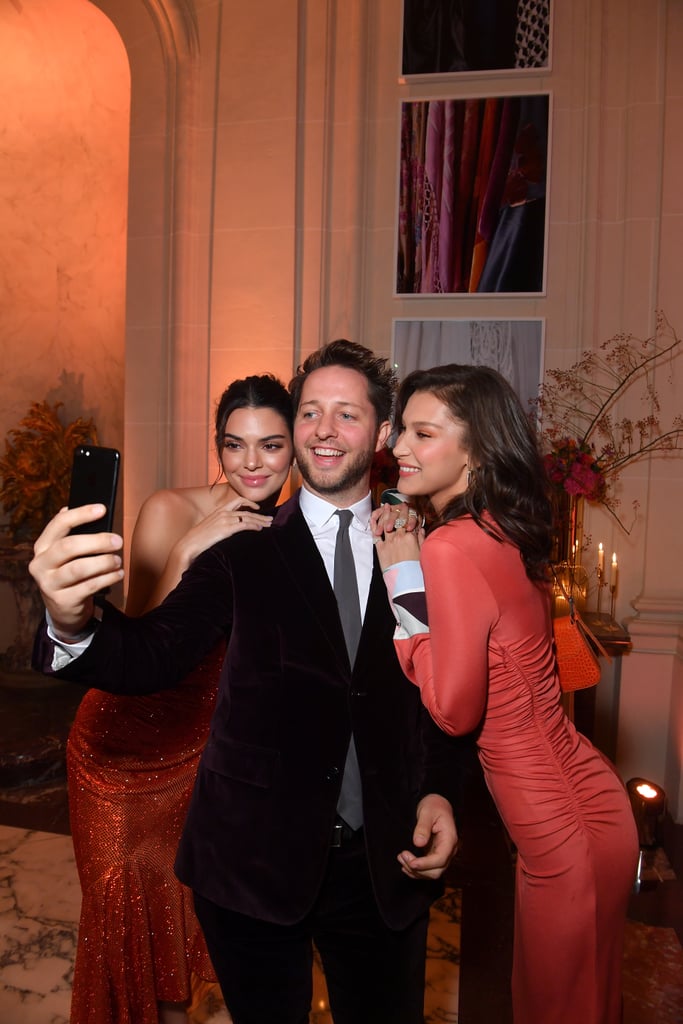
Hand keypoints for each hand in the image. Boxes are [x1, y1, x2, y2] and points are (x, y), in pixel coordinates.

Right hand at [28, 505, 123, 639]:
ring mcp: (49, 584)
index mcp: (42, 547)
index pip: (58, 524)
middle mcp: (40, 564)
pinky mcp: (63, 601)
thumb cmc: (69, 574)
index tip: (102, 509)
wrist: (63, 610)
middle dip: (97, 541)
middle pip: (69, 546)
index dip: (81, 514)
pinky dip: (107, 578)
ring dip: (103, 562)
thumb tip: (96, 510)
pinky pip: (89, 586)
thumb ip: (74, 535)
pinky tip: (118, 574)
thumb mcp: (66, 555)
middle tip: (118, 541)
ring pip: (79, 568)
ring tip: (118, 561)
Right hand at [176, 497, 272, 564]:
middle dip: (260, 515)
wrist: (189, 544)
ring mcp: (225, 520)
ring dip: (260, 521)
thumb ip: (220, 525)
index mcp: (219, 511)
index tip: (257, 507)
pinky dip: (254, 526)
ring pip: (248, 518)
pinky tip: (259, 529)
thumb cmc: (198, 540)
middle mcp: (223, 513)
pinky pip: (244, 525)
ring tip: (269, 524)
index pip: (237, 501)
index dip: (249, 503)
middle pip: (246, 511)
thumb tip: (228, 529)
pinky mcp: (227, 528)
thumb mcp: (209, 527)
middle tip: (270, 519)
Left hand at [370, 502, 423, 569]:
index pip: (408, 520)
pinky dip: (375, 526)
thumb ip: (422, 539)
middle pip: (397, 520)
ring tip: (385, 507)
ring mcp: (389, 542)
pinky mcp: (380, 549)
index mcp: (411, 537)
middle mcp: (399, 537)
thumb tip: (421, 530)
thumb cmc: (416, 569)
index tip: (407, 507)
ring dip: (385, 514)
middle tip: (395, 504)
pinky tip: (374, 520)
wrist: (405, 581)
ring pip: (386, 524)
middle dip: (396, 510)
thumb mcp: (423, 552)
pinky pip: (376, 535)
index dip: (407, 512)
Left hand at [397, 793, 456, 879]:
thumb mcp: (427, 812)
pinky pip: (428, 870)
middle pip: (437, 871)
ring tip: (401, 858)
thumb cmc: (434, 806)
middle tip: (402, 856)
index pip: (441, 859)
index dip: (426, 864)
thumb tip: (418, 843)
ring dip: (415, 871)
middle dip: (419, 869)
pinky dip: (416, 871)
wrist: (437, 805)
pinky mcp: (435, 856)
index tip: (411, 862)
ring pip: (432, 873)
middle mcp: (448, 850)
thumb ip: (423, 827)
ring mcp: (442, 854)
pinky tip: (405, 865)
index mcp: (449, 839)